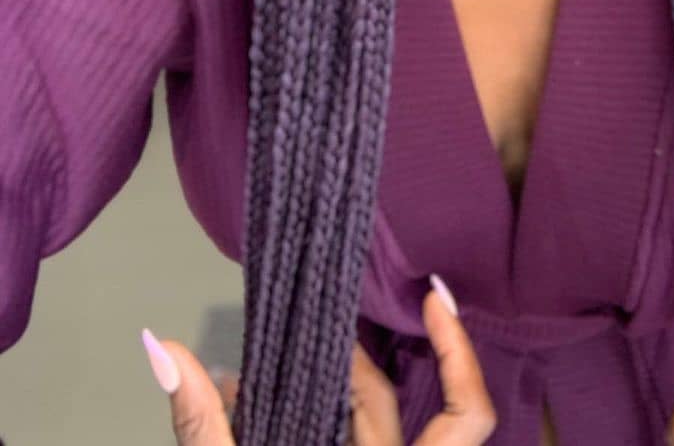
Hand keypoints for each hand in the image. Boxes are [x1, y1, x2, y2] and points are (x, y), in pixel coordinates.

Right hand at [143, 286, 496, 443]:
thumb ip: (203, 427)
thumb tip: (159, 347)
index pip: (465, 416)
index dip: (458, 354)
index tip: (433, 292)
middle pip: (388, 407)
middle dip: (338, 363)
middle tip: (293, 325)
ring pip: (358, 430)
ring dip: (308, 392)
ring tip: (249, 369)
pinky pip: (342, 443)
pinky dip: (307, 419)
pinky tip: (251, 403)